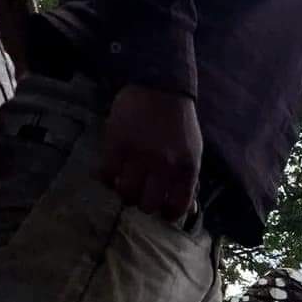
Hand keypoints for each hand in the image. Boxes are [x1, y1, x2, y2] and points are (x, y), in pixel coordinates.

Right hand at [100, 84, 202, 221]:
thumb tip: (190, 209)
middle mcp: (164, 166)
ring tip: (126, 185)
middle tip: (141, 195)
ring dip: (125, 193)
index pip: (177, 207)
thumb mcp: (193, 153)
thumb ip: (190, 181)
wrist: (160, 87)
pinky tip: (111, 175)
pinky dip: (107, 179)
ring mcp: (139, 155)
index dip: (168, 213)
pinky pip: (107, 174)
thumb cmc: (179, 124)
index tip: (161, 210)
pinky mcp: (117, 144)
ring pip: (127, 193)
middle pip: (149, 204)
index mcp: (186, 169)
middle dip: (145, 204)